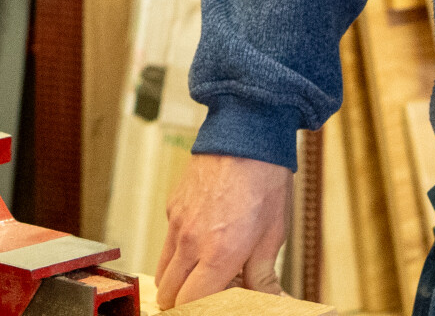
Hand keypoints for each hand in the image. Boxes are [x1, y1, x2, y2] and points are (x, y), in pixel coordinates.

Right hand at [157, 153, 291, 305]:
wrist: (245, 135)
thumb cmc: (264, 182)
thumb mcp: (273, 235)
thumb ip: (262, 276)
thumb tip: (269, 299)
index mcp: (219, 253)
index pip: (191, 302)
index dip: (198, 311)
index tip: (211, 308)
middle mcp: (191, 241)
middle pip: (168, 291)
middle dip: (182, 302)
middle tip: (205, 298)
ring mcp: (177, 223)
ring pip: (162, 269)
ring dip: (176, 281)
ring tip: (201, 277)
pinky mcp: (172, 207)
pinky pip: (167, 242)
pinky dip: (178, 254)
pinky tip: (202, 244)